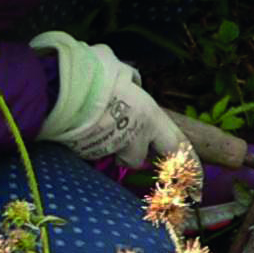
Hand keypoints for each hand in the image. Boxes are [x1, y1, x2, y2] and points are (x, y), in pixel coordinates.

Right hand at [30, 31, 188, 168]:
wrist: (56, 87)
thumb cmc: (92, 72)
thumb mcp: (118, 68)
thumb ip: (129, 79)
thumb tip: (132, 81)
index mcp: (149, 115)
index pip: (178, 146)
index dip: (190, 167)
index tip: (197, 185)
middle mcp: (133, 137)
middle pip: (138, 159)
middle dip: (134, 155)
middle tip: (124, 146)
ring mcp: (108, 148)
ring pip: (111, 153)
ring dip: (107, 144)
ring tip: (91, 120)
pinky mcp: (85, 154)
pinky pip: (91, 149)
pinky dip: (87, 140)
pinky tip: (77, 124)